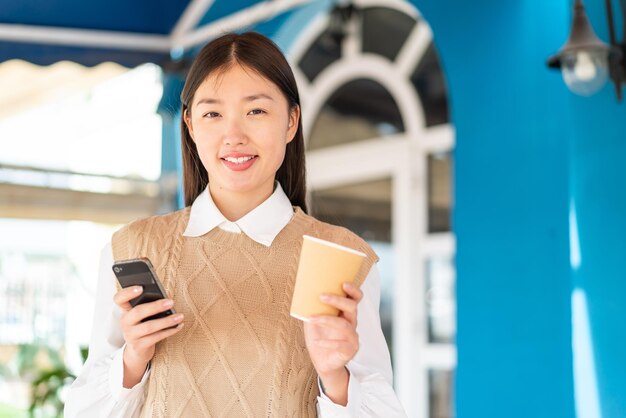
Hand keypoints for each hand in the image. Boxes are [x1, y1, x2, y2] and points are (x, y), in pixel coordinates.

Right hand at [114, 286, 183, 386]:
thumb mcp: (142, 315)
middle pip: (137, 312)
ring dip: (167, 321)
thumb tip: (165, 298)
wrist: (138, 350)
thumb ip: (148, 305)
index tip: (141, 287)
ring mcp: (130, 335)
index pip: (119, 299)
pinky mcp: (139, 346)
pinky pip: (156, 337)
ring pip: (149, 327)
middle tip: (171, 302)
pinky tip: (178, 326)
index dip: (128, 292)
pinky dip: (169, 331)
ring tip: (180, 316)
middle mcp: (125, 322)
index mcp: (125, 311)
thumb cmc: (143, 325)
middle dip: (155, 306)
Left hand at [303, 282, 362, 404]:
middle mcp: (352, 323)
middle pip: (352, 307)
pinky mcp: (350, 350)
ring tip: (312, 319)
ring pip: (344, 325)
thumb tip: (301, 293)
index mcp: (345, 313)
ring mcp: (352, 337)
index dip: (353, 290)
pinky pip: (341, 345)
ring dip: (327, 319)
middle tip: (322, 296)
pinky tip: (318, 342)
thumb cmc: (319, 337)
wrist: (322, 362)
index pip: (356, 298)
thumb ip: (311, 308)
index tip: (344, 283)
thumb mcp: (312, 321)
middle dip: (337, 300)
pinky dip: (328, 342)